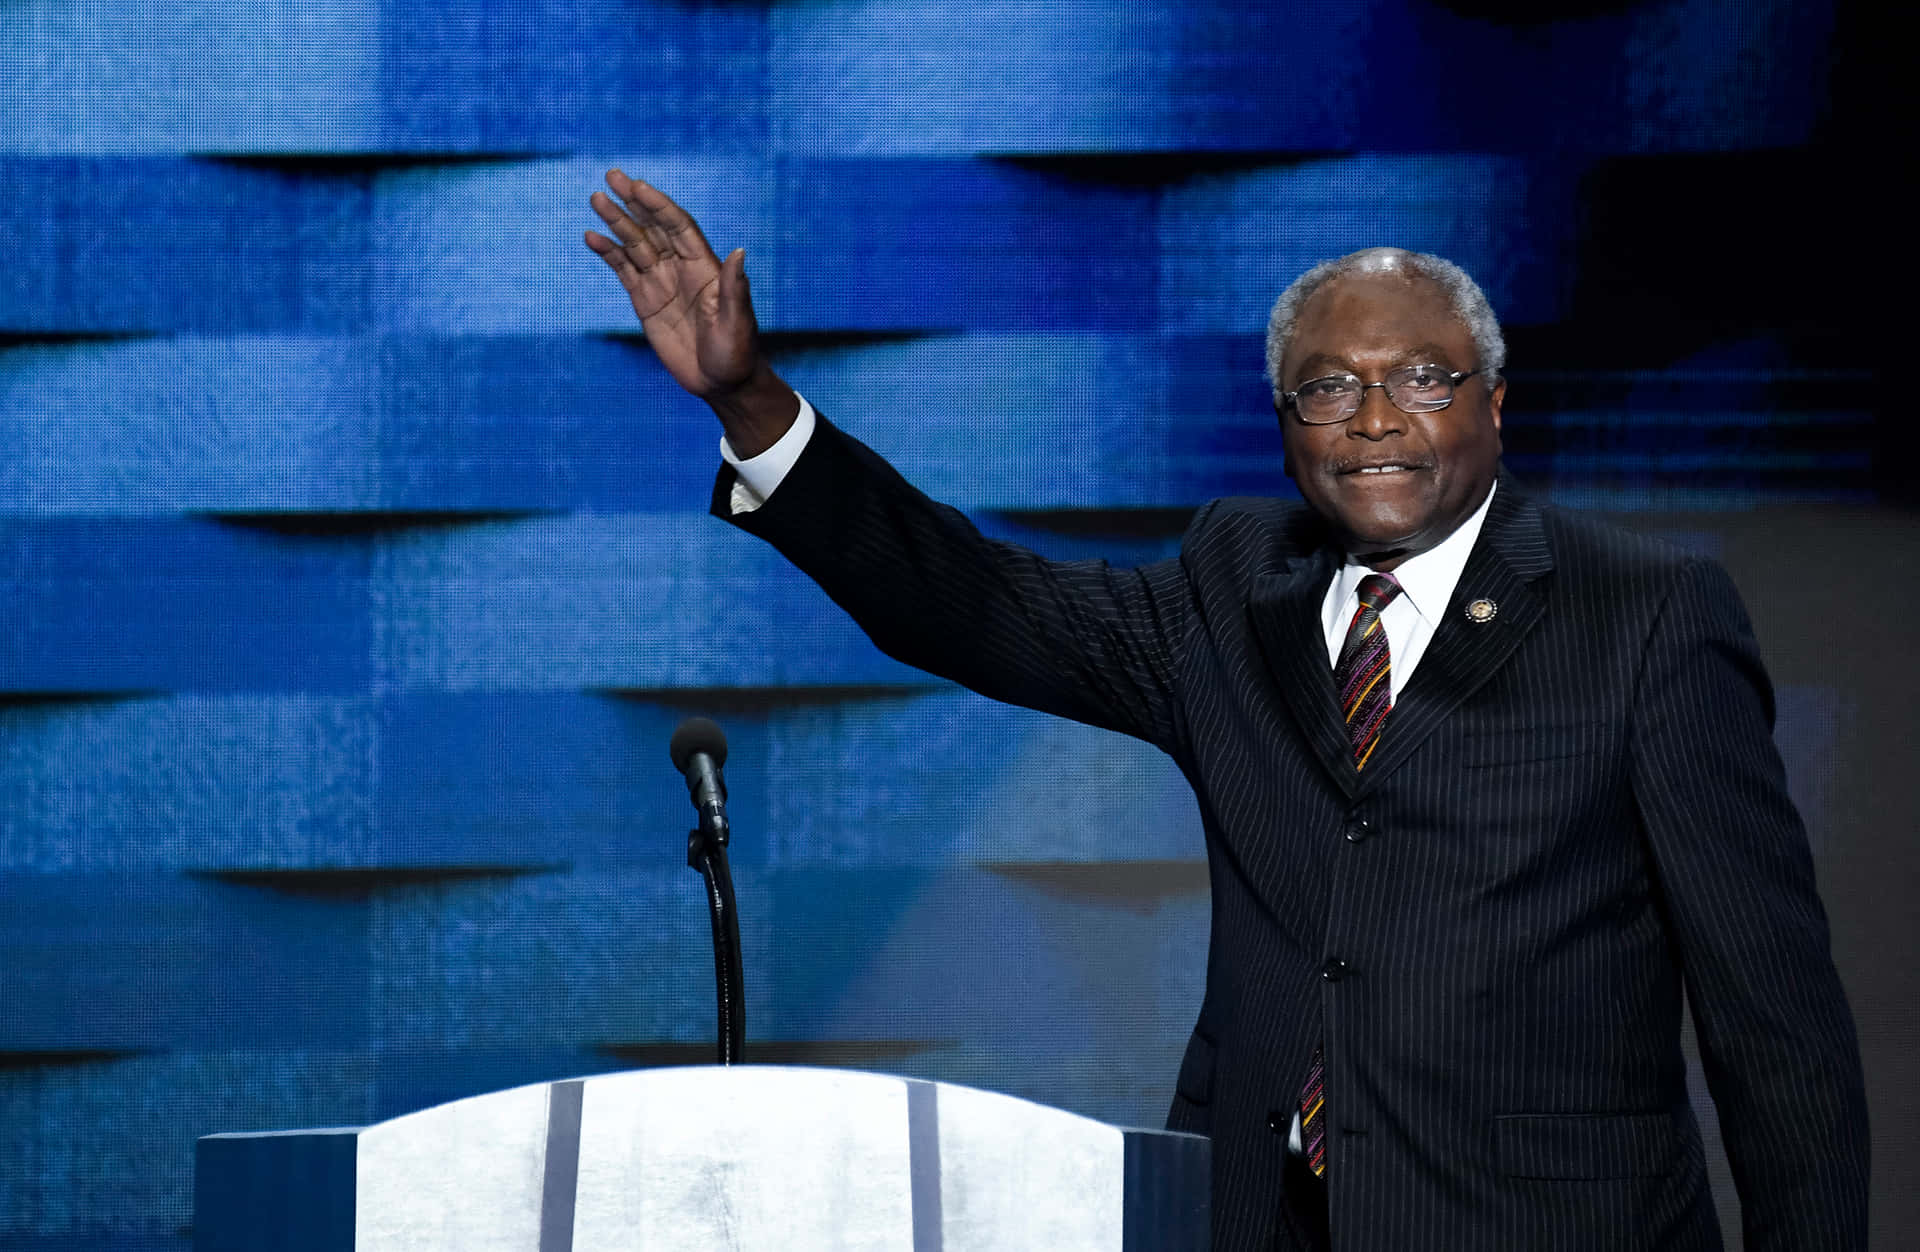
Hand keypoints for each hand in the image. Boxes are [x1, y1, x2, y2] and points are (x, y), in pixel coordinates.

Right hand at [585, 171, 797, 452]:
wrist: (722, 383)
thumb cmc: (737, 353)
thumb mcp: (738, 322)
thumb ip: (735, 288)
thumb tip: (740, 251)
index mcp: (705, 268)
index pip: (679, 227)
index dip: (659, 206)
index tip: (638, 186)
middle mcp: (682, 269)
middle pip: (654, 227)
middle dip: (633, 202)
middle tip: (613, 175)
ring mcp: (662, 283)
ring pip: (636, 244)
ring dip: (617, 222)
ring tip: (597, 199)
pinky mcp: (646, 302)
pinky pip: (624, 271)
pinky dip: (608, 254)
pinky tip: (592, 237)